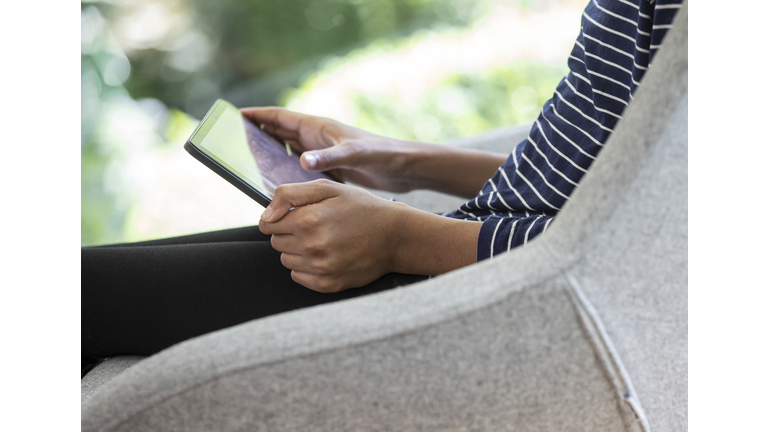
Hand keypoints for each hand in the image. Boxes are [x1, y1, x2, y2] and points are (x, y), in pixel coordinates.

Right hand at [241, 107, 417, 192]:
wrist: (406, 169)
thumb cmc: (383, 156)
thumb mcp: (355, 155)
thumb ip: (329, 158)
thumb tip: (301, 161)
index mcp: (319, 128)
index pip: (280, 117)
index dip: (258, 115)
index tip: (236, 115)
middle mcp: (318, 138)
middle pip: (280, 133)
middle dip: (257, 135)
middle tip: (234, 142)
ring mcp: (323, 153)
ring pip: (288, 151)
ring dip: (270, 155)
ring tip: (250, 164)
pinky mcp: (330, 169)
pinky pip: (300, 169)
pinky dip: (286, 173)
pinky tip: (278, 188)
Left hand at [258, 179, 402, 291]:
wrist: (395, 236)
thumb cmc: (361, 208)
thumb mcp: (328, 188)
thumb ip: (290, 195)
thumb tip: (265, 216)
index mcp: (308, 220)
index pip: (268, 224)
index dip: (280, 218)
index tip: (297, 216)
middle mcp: (311, 246)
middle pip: (276, 243)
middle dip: (290, 233)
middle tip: (316, 227)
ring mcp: (320, 268)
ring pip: (286, 261)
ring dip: (298, 251)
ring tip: (324, 241)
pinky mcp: (328, 284)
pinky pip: (298, 277)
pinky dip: (307, 268)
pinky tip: (326, 256)